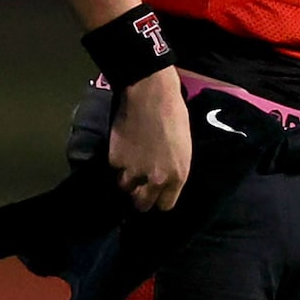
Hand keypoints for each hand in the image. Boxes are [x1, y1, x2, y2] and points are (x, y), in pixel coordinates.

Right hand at [109, 68, 191, 211]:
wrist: (151, 95)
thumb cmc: (174, 115)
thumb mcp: (184, 148)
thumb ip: (173, 170)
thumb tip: (164, 181)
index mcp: (177, 176)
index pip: (165, 205)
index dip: (159, 198)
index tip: (155, 193)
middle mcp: (155, 180)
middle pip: (142, 204)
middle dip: (140, 197)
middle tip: (138, 186)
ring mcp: (133, 172)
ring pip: (125, 187)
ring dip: (127, 178)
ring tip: (130, 162)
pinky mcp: (115, 160)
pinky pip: (115, 168)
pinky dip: (117, 160)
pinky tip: (123, 146)